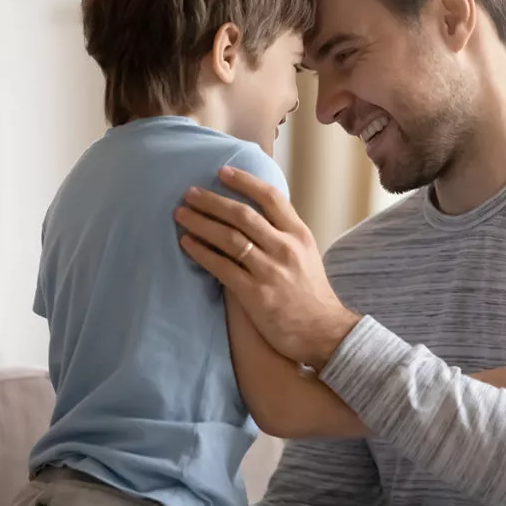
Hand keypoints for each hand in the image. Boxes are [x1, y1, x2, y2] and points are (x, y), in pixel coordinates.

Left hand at [174, 166, 359, 369]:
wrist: (324, 333)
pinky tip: (187, 244)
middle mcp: (285, 248)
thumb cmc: (312, 294)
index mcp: (299, 234)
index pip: (271, 197)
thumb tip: (254, 214)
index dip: (244, 181)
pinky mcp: (255, 294)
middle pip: (243, 215)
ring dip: (201, 224)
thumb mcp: (307, 255)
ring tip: (181, 215)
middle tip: (189, 193)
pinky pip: (222, 268)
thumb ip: (283, 234)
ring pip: (229, 238)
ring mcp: (270, 271)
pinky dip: (202, 253)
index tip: (222, 172)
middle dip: (212, 201)